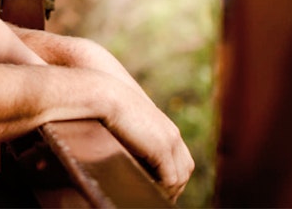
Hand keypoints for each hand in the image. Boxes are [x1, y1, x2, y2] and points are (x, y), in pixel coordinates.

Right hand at [102, 83, 193, 201]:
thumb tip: (129, 153)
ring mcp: (169, 141)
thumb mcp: (128, 124)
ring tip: (153, 196)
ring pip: (180, 177)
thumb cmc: (110, 105)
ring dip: (169, 190)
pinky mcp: (161, 149)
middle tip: (160, 196)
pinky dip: (163, 189)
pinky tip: (148, 190)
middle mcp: (172, 134)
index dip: (172, 175)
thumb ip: (135, 137)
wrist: (106, 94)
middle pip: (185, 169)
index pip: (180, 158)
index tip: (159, 185)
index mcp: (165, 128)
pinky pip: (170, 179)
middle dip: (175, 186)